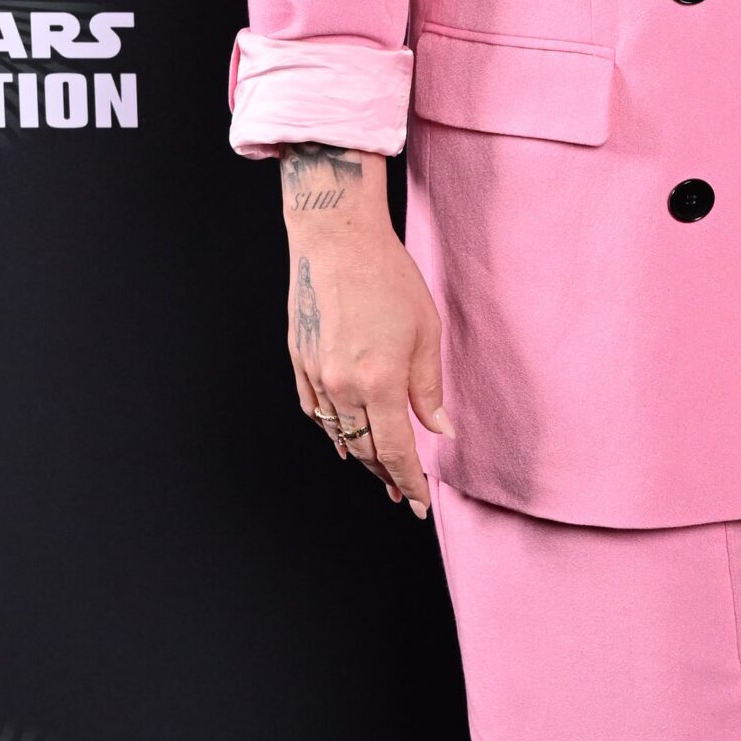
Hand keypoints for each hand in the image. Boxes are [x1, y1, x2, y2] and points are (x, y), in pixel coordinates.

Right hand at [279, 144, 452, 516]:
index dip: (409, 480)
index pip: (395, 450)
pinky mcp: (300, 360)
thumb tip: (440, 429)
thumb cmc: (387, 276)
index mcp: (379, 381)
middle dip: (386, 475)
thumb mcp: (425, 330)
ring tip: (379, 473)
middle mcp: (343, 385)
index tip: (418, 502)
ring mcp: (316, 374)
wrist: (336, 238)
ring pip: (338, 433)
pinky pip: (315, 410)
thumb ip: (428, 387)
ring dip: (360, 457)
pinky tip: (343, 439)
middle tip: (403, 493)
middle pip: (365, 449)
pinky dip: (331, 430)